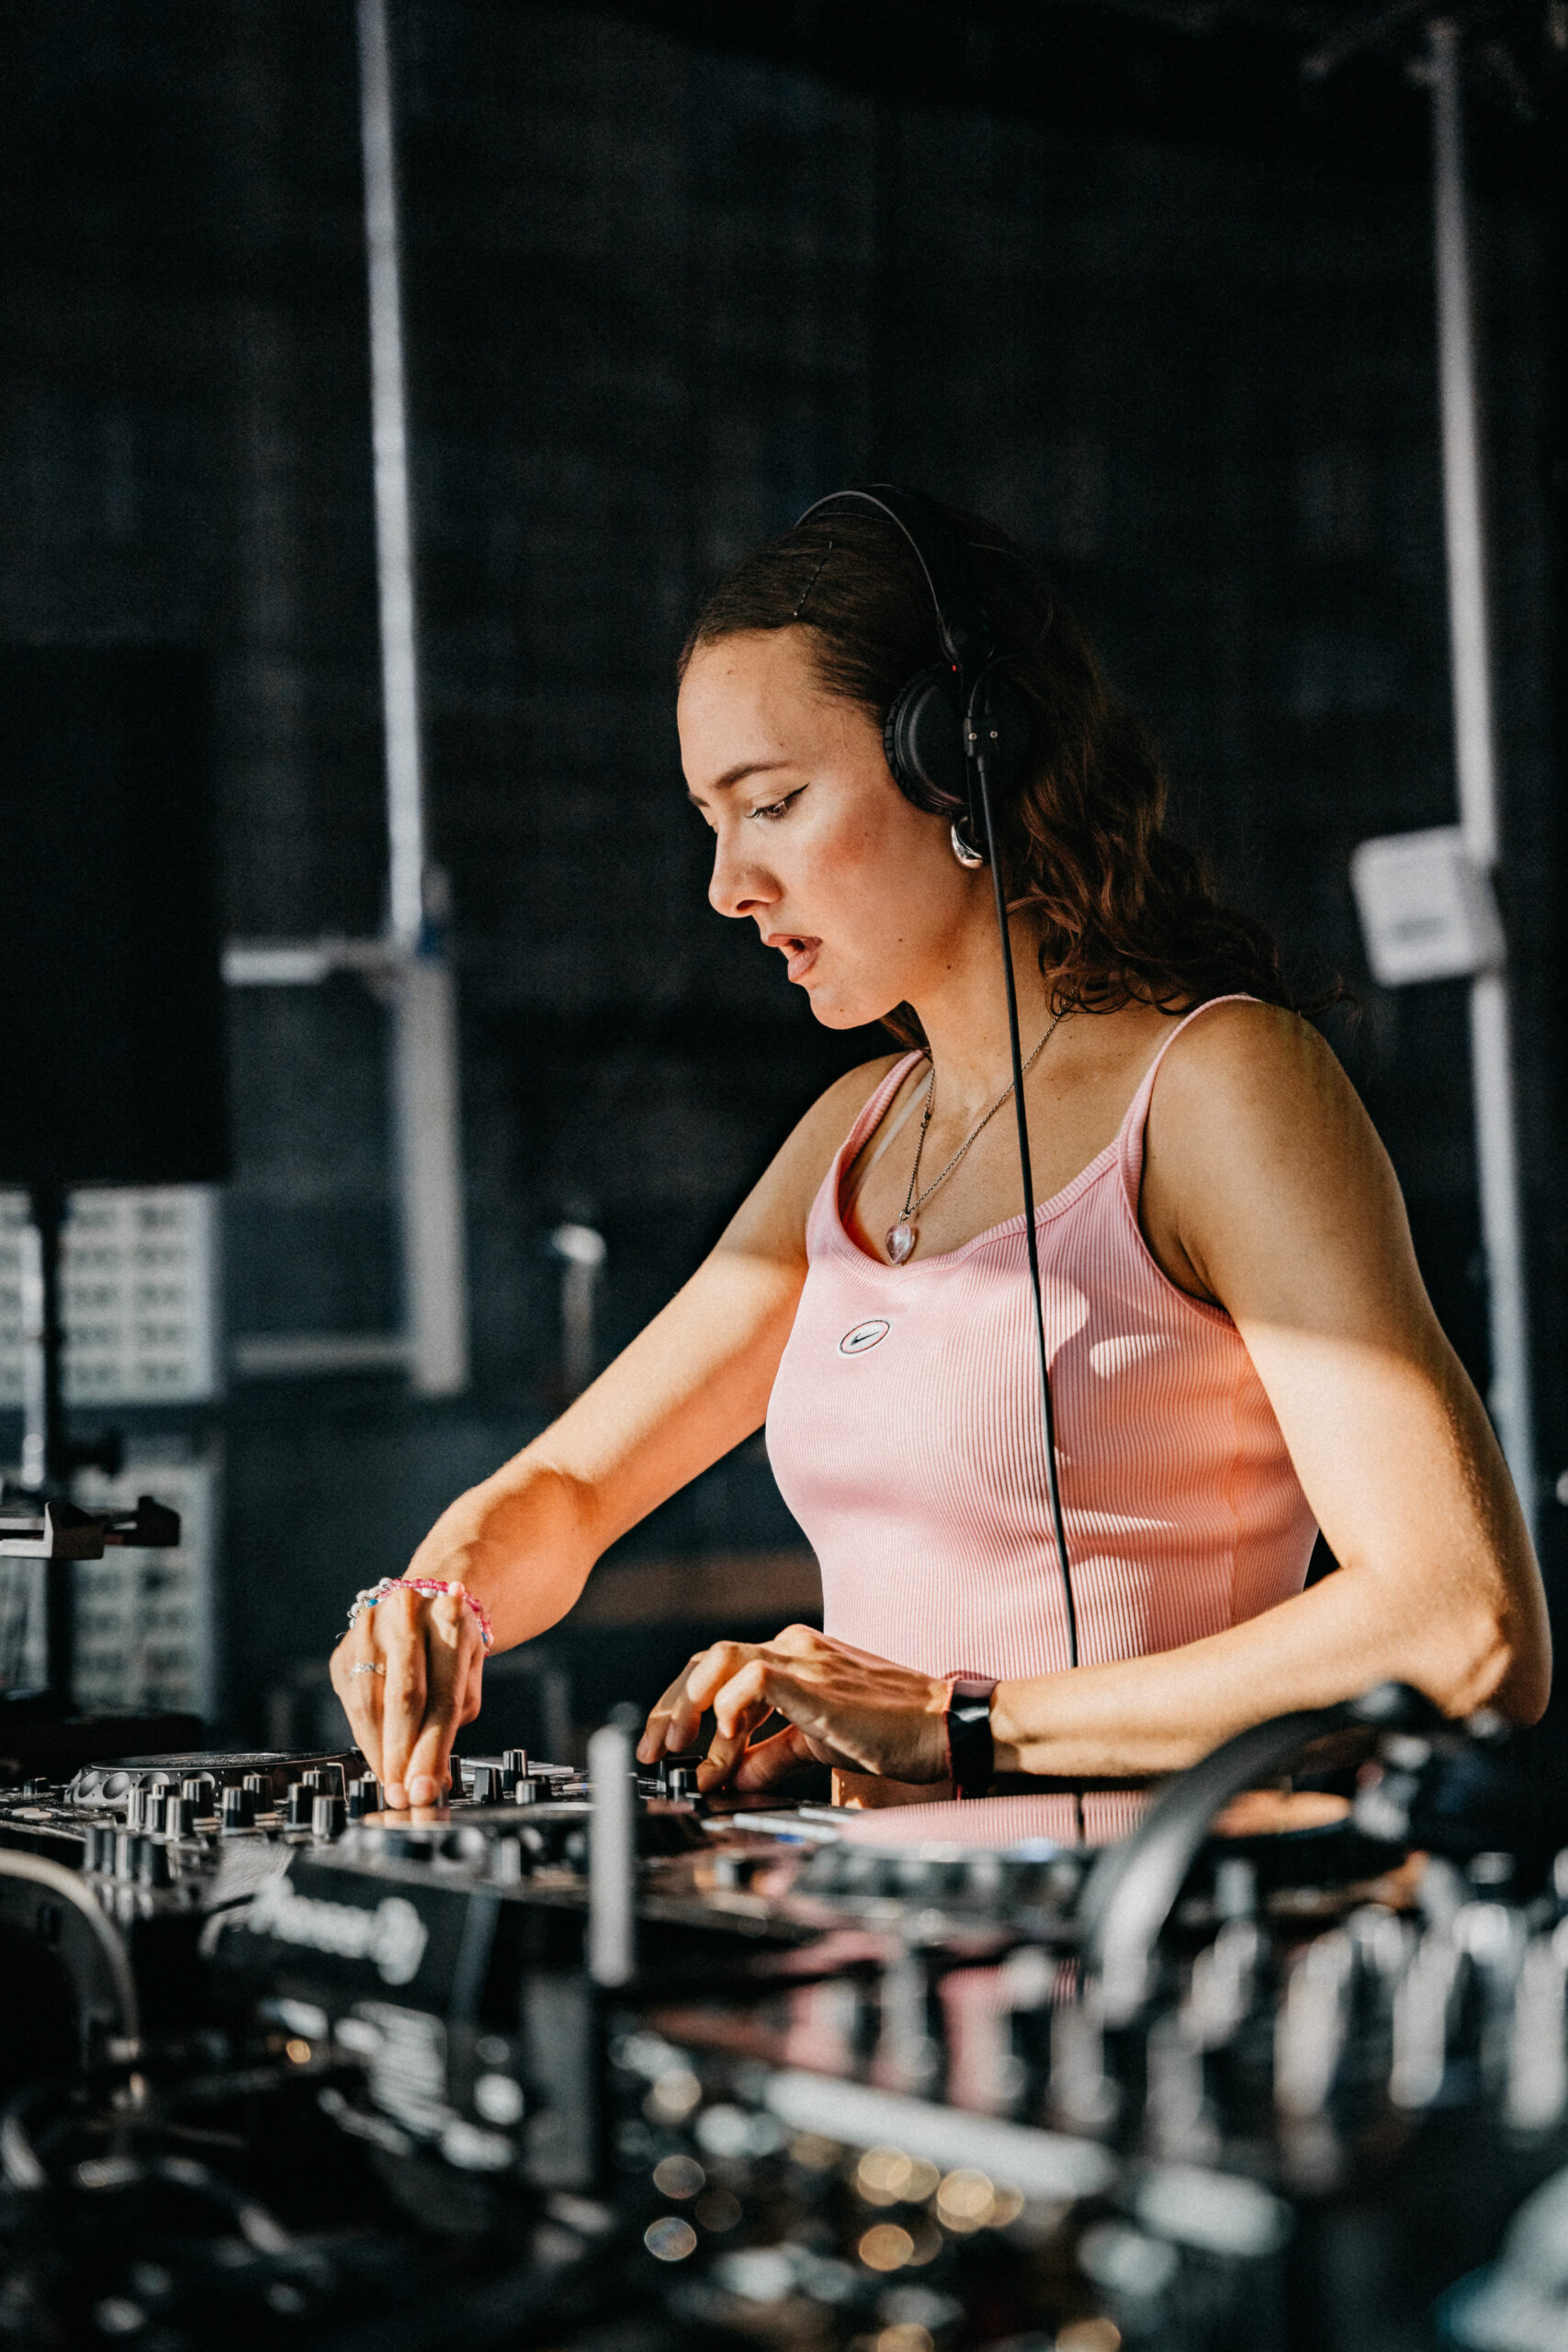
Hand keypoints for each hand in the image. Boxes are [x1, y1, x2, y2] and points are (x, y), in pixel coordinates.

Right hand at [329, 1582, 484, 1807]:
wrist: (424, 1595)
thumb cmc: (452, 1641)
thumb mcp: (469, 1668)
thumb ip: (455, 1716)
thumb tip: (436, 1774)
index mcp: (450, 1621)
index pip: (443, 1698)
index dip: (433, 1749)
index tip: (428, 1788)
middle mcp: (406, 1618)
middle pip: (405, 1699)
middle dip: (404, 1756)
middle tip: (406, 1796)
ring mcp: (368, 1631)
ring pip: (370, 1704)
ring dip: (381, 1752)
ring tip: (394, 1783)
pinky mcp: (342, 1650)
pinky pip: (351, 1704)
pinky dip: (366, 1736)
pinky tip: (380, 1756)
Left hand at [636, 1623, 950, 1793]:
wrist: (945, 1727)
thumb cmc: (893, 1732)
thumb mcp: (817, 1745)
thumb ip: (772, 1755)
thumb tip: (732, 1777)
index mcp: (794, 1657)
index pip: (718, 1669)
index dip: (684, 1709)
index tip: (670, 1753)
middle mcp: (793, 1648)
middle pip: (707, 1662)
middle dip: (670, 1708)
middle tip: (654, 1751)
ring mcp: (803, 1658)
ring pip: (719, 1660)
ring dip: (688, 1706)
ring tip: (678, 1748)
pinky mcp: (815, 1680)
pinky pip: (753, 1679)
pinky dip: (730, 1713)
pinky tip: (729, 1748)